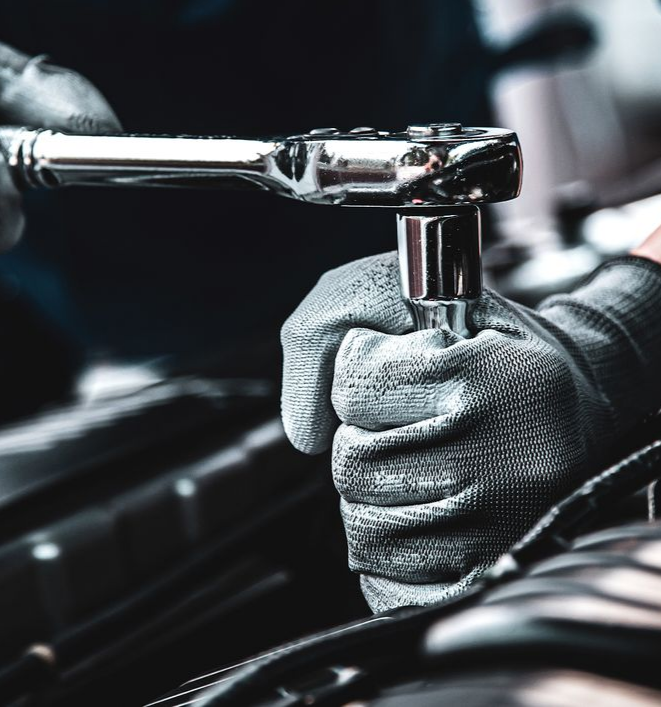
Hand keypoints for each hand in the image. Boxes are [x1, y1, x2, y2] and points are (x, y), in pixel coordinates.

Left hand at [281, 253, 660, 610]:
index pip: (356, 387)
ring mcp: (504, 517)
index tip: (380, 378)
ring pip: (364, 524)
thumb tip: (302, 430)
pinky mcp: (493, 563)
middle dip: (355, 441)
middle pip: (354, 462)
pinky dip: (379, 552)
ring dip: (365, 495)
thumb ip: (331, 327)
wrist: (575, 396)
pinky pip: (392, 579)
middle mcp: (506, 450)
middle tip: (392, 426)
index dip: (352, 379)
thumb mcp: (420, 299)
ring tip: (405, 466)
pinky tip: (404, 514)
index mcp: (489, 374)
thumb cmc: (486, 344)